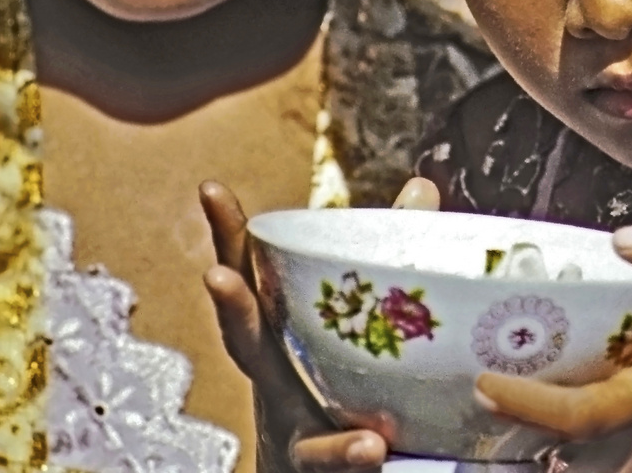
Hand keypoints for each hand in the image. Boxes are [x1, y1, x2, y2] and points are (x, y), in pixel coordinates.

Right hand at [201, 178, 440, 470]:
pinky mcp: (318, 462)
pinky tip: (369, 446)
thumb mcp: (360, 323)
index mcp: (285, 330)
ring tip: (264, 357)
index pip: (255, 275)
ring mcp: (290, 417)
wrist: (330, 471)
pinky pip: (330, 457)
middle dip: (229, 300)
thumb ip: (390, 254)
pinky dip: (346, 452)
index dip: (230, 234)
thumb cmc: (342, 388)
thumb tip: (421, 186)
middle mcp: (276, 370)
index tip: (210, 188)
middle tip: (215, 273)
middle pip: (244, 331)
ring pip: (274, 392)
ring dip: (282, 389)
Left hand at [474, 221, 631, 472]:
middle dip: (515, 425)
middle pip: (559, 450)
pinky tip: (546, 406)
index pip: (580, 416)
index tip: (484, 384)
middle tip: (475, 379)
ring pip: (575, 464)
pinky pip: (596, 464)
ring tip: (500, 392)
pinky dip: (567, 442)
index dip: (528, 405)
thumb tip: (620, 239)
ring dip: (538, 436)